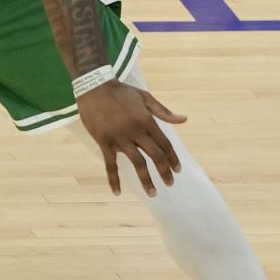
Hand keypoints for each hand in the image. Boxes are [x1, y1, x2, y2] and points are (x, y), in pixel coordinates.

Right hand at [76, 80, 187, 194]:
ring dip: (146, 179)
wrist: (95, 87)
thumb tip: (184, 119)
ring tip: (153, 193)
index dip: (172, 158)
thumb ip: (164, 112)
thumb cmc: (122, 92)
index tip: (178, 170)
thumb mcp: (146, 98)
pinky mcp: (104, 141)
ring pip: (137, 162)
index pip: (164, 143)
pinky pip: (110, 164)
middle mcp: (136, 130)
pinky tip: (118, 192)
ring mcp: (119, 137)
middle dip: (164, 171)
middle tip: (170, 184)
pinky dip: (114, 179)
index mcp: (147, 120)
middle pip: (155, 155)